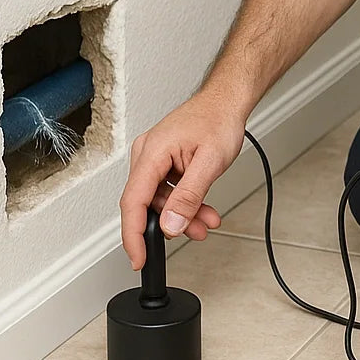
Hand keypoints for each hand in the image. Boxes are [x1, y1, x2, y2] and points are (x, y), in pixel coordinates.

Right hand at [119, 87, 246, 269]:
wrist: (227, 101)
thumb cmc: (218, 119)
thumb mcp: (209, 163)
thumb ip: (188, 197)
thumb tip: (170, 224)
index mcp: (151, 152)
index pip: (133, 202)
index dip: (133, 235)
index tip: (138, 258)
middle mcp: (147, 154)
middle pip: (147, 202)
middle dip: (170, 223)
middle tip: (195, 233)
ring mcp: (154, 157)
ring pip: (160, 198)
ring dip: (183, 213)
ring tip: (207, 221)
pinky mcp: (164, 160)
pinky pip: (167, 189)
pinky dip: (184, 201)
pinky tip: (202, 209)